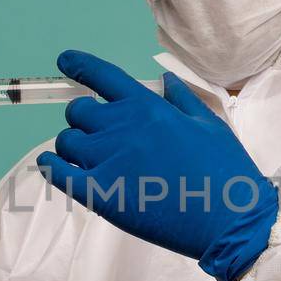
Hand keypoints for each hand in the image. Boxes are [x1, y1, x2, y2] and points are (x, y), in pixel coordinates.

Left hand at [38, 50, 278, 280]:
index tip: (65, 61)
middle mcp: (122, 127)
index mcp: (148, 107)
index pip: (102, 75)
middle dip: (83, 119)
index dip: (79, 65)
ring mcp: (108, 160)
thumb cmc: (225, 171)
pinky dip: (51, 168)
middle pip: (79, 112)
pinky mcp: (101, 194)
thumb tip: (165, 80)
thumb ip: (182, 99)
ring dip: (72, 147)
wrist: (229, 218)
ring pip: (66, 142)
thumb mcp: (209, 124)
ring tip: (87, 159)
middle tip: (98, 135)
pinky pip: (58, 174)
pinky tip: (53, 167)